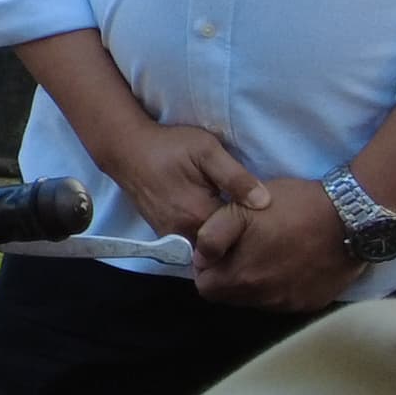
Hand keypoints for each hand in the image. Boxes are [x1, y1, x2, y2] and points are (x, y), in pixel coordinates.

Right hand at [81, 112, 268, 243]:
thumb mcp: (207, 151)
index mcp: (200, 214)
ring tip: (240, 227)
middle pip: (223, 247)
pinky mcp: (163, 233)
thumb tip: (265, 202)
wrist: (126, 149)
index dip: (256, 228)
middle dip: (241, 240)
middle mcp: (184, 232)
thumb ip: (236, 177)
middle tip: (259, 227)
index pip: (239, 236)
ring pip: (206, 248)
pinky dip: (207, 239)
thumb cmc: (169, 145)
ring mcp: (171, 235)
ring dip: (223, 242)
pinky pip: (192, 244)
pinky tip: (217, 224)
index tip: (269, 219)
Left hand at [188, 176, 361, 311]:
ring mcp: (290, 304)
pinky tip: (291, 261)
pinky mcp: (313, 303)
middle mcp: (264, 300)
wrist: (351, 217)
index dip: (207, 267)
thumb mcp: (241, 208)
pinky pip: (284, 300)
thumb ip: (211, 235)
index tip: (220, 248)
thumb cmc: (293, 207)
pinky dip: (281, 284)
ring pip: (257, 300)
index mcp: (242, 278)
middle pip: (231, 296)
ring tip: (270, 251)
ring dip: (256, 280)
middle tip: (244, 247)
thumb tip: (200, 258)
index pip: (206, 288)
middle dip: (229, 275)